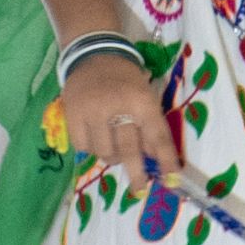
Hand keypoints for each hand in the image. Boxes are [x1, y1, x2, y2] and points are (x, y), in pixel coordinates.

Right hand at [61, 53, 179, 187]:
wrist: (94, 54)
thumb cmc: (126, 79)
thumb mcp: (146, 97)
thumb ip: (151, 128)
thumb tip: (156, 160)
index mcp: (142, 101)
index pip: (158, 137)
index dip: (166, 161)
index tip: (172, 181)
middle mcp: (118, 106)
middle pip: (129, 150)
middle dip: (137, 174)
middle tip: (139, 189)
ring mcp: (92, 111)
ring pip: (105, 152)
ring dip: (113, 156)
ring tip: (114, 145)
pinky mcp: (73, 114)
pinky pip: (83, 146)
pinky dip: (92, 149)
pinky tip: (96, 137)